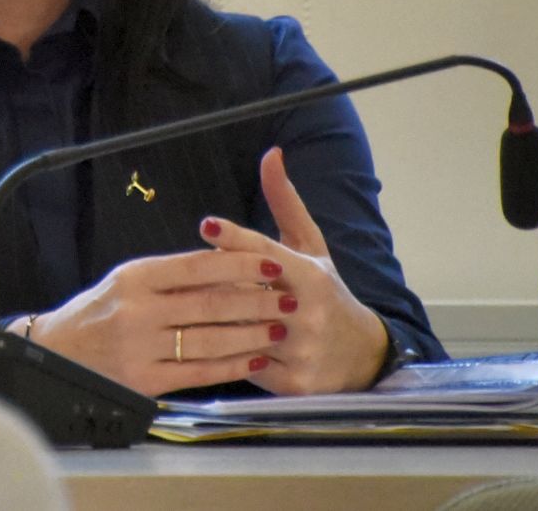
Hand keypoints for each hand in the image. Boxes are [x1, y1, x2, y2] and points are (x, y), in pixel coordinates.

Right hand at [24, 243, 293, 397]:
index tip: (271, 262)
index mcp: (135, 277)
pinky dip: (232, 366)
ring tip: (278, 328)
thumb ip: (171, 276)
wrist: (59, 351)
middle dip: (256, 301)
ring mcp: (142, 348)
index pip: (197, 266)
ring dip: (251, 335)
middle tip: (287, 298)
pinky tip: (254, 359)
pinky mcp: (146, 381)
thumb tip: (226, 267)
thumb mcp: (126, 280)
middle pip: (210, 304)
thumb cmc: (98, 312)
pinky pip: (199, 372)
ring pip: (210, 340)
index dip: (239, 265)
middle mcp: (138, 310)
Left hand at [198, 146, 389, 394]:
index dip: (236, 239)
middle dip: (210, 287)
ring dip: (209, 323)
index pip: (267, 254)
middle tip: (175, 280)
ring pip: (239, 333)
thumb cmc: (325, 291)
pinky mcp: (293, 383)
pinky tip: (197, 347)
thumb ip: (285, 202)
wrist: (361, 355)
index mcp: (310, 275)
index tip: (207, 225)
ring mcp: (301, 349)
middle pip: (246, 295)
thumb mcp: (310, 245)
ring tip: (175, 312)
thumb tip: (270, 154)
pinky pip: (243, 366)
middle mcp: (308, 311)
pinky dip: (220, 356)